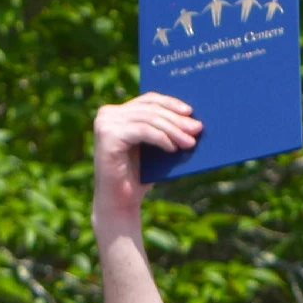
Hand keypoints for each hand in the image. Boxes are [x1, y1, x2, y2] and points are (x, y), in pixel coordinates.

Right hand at [91, 93, 202, 241]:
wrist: (119, 203)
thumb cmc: (139, 176)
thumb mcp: (154, 148)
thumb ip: (164, 130)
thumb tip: (192, 120)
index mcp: (117, 113)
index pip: (148, 100)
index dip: (171, 103)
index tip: (190, 111)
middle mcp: (107, 114)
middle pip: (150, 109)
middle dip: (176, 119)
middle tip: (197, 128)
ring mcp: (105, 124)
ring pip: (149, 119)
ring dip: (173, 130)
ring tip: (190, 142)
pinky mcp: (108, 136)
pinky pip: (143, 131)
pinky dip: (161, 138)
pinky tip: (173, 148)